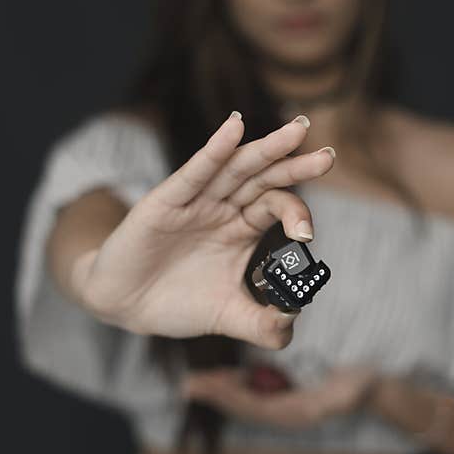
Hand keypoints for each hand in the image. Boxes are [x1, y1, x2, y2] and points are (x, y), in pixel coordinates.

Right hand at [73, 112, 334, 348]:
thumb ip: (262, 325)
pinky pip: (195, 172)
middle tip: (329, 157)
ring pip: (237, 168)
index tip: (307, 235)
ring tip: (298, 131)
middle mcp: (224, 208)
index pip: (278, 206)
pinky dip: (215, 150)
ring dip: (268, 148)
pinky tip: (234, 129)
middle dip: (297, 166)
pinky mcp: (166, 202)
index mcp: (242, 228)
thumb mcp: (227, 316)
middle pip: (266, 179)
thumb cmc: (176, 302)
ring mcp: (197, 201)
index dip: (297, 214)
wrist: (123, 306)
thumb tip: (292, 325)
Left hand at [183, 366, 379, 428]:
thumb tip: (319, 407)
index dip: (230, 398)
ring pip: (244, 399)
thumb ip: (336, 399)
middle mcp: (285, 411)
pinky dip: (235, 384)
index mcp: (296, 412)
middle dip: (216, 395)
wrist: (371, 384)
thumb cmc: (361, 385)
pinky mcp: (283, 394)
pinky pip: (253, 392)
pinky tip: (223, 376)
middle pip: (243, 406)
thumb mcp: (350, 392)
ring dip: (220, 390)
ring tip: (195, 382)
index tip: (208, 386)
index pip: (255, 408)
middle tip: (190, 385)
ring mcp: (283, 404)